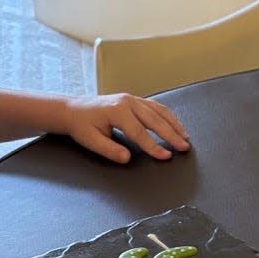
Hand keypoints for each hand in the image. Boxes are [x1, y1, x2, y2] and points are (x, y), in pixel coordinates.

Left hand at [61, 94, 189, 162]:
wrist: (73, 110)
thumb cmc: (81, 125)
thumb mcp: (90, 140)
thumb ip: (109, 150)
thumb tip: (126, 158)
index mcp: (117, 111)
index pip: (139, 132)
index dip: (153, 146)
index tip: (165, 156)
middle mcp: (127, 102)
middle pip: (155, 119)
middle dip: (171, 134)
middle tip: (184, 147)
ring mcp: (132, 99)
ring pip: (159, 110)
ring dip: (173, 123)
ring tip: (185, 137)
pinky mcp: (134, 100)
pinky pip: (155, 107)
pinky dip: (167, 116)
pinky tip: (175, 124)